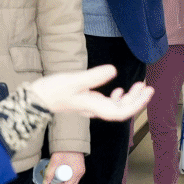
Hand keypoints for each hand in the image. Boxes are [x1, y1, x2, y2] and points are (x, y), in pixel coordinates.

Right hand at [26, 65, 152, 121]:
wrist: (36, 98)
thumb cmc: (53, 90)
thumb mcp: (74, 80)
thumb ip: (94, 76)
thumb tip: (113, 70)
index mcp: (94, 107)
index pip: (121, 112)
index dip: (136, 104)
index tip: (147, 92)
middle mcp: (95, 110)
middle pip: (121, 110)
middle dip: (137, 99)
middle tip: (148, 87)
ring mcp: (91, 107)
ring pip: (116, 106)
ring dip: (129, 98)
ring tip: (139, 86)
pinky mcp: (86, 102)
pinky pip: (107, 103)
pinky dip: (117, 98)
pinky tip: (120, 90)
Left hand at [42, 150, 85, 183]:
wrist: (71, 138)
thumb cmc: (65, 147)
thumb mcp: (55, 160)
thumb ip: (49, 172)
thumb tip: (45, 182)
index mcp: (77, 172)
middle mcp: (80, 173)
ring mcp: (79, 171)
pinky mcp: (77, 169)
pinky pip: (72, 181)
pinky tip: (57, 182)